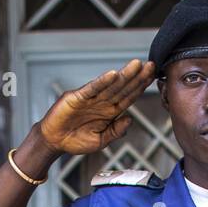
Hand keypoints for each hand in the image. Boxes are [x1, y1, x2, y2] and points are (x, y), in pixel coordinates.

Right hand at [38, 58, 155, 154]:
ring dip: (124, 75)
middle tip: (151, 65)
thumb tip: (130, 119)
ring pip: (111, 85)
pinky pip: (92, 89)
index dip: (141, 87)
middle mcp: (102, 102)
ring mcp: (91, 98)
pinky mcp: (77, 97)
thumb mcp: (100, 141)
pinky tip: (112, 74)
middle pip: (123, 87)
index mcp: (110, 112)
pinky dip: (102, 82)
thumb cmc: (76, 141)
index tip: (153, 76)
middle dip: (137, 77)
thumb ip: (115, 131)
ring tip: (137, 64)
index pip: (129, 96)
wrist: (54, 142)